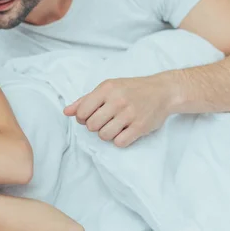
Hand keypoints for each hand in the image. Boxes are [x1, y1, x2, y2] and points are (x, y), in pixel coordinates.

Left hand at [64, 74, 178, 147]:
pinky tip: (124, 132)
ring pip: (104, 135)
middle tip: (105, 121)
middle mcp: (118, 100)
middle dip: (95, 126)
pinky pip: (119, 142)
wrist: (162, 91)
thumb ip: (85, 100)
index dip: (83, 118)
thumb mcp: (107, 88)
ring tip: (114, 126)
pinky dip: (119, 140)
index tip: (90, 116)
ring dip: (106, 134)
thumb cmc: (131, 89)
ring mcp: (130, 114)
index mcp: (107, 89)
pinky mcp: (140, 127)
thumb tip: (66, 112)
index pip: (82, 112)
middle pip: (92, 126)